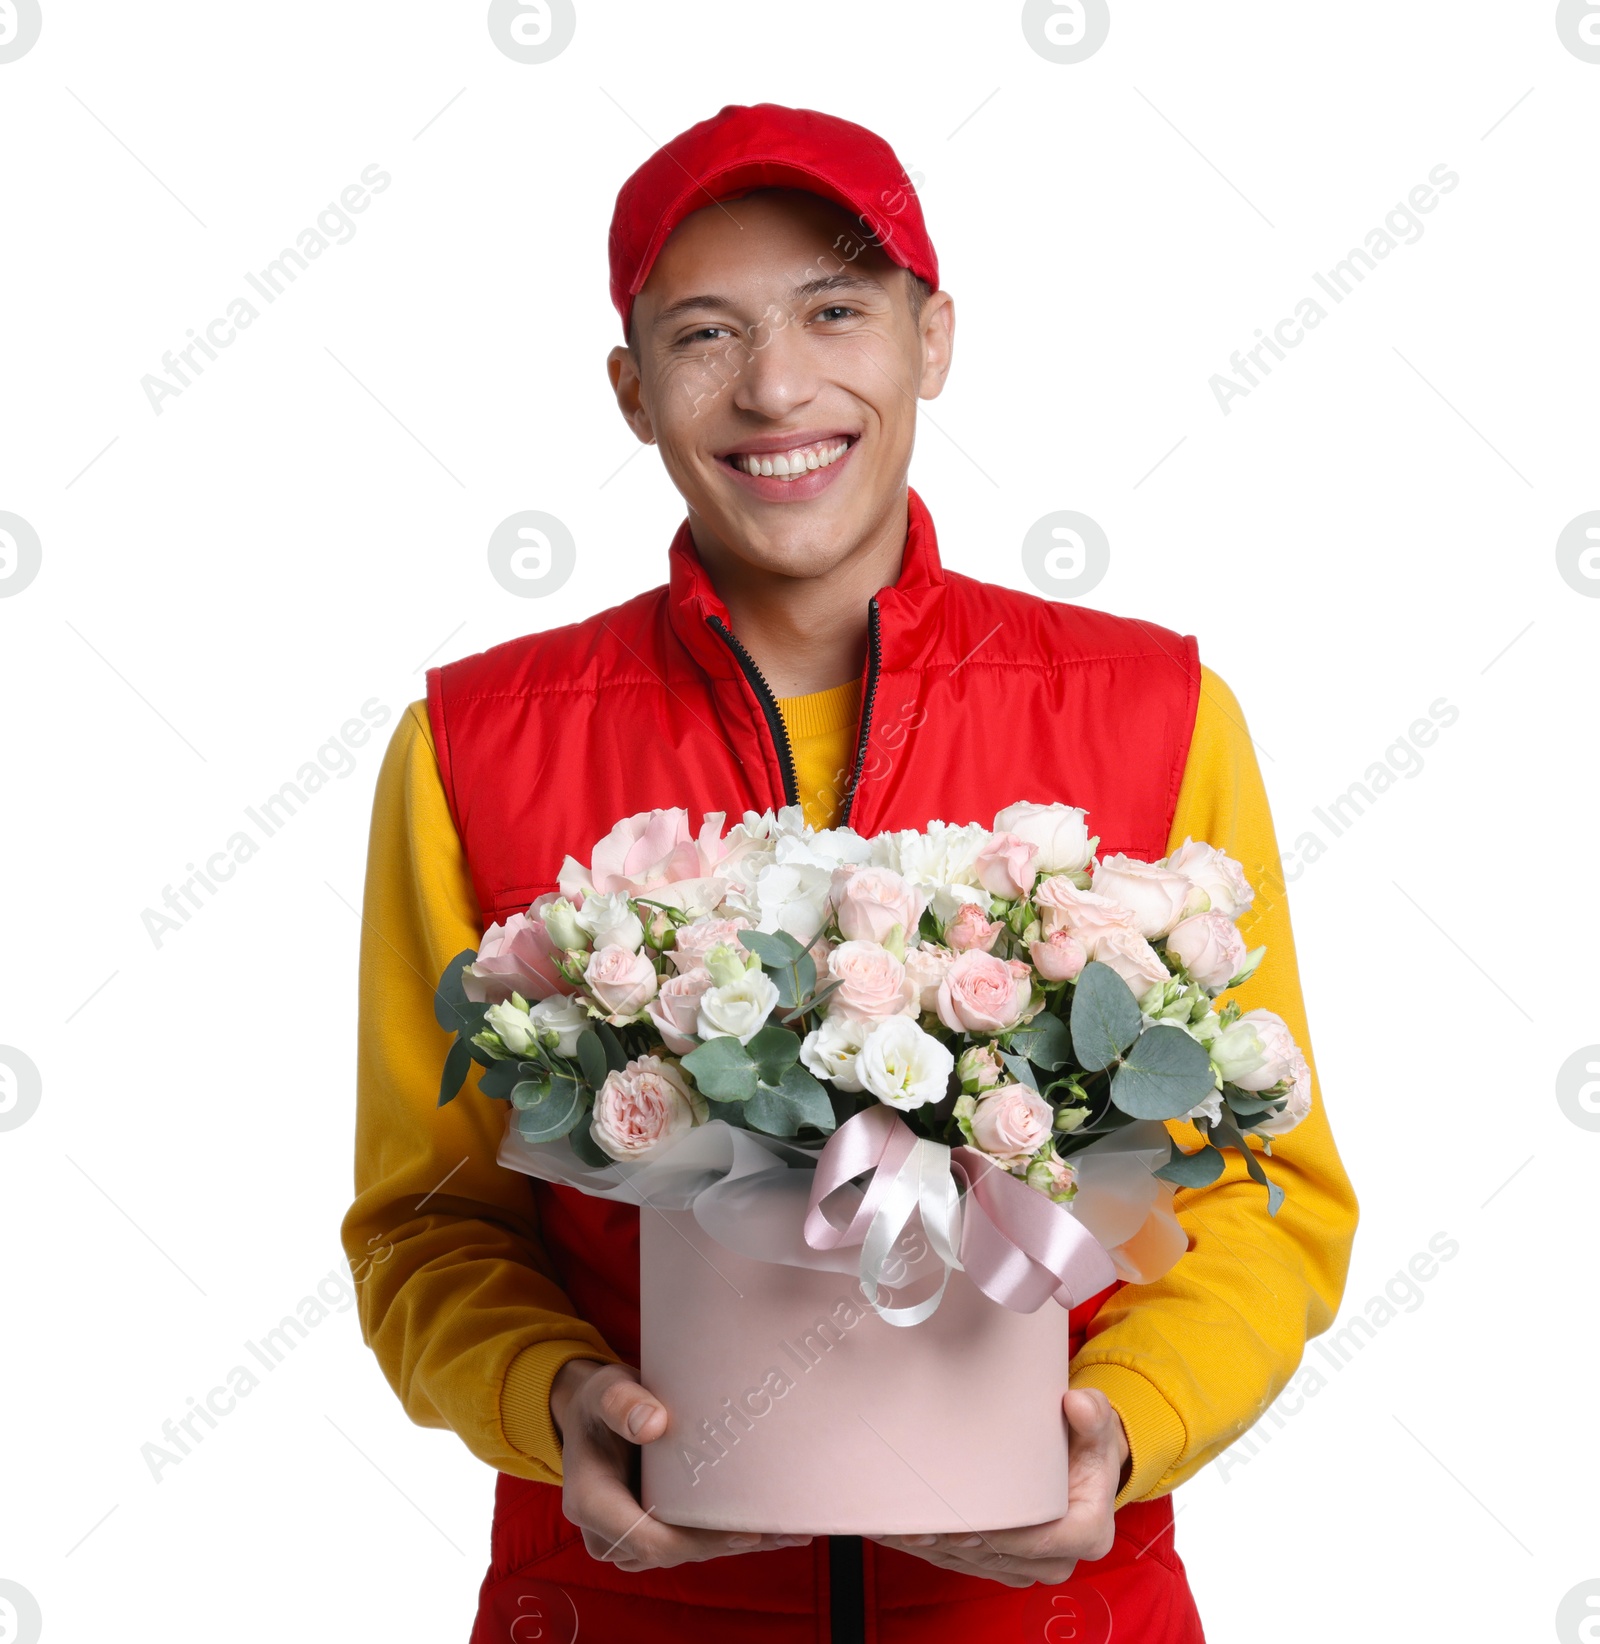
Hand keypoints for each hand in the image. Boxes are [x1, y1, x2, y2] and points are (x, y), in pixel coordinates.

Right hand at [550, 1359, 812, 1571]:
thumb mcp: (603, 1391)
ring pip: (688, 1552)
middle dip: (729, 1544)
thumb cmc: (599, 1403)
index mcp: (592, 1503)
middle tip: (784, 1527)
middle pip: (676, 1551)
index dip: (698, 1543)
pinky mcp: (653, 1533)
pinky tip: (773, 1531)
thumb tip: (653, 1424)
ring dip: (737, 1544)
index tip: (745, 1532)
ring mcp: (631, 1539)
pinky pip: (691, 1543)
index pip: (649, 1540)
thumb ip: (621, 1403)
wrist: (594, 1416)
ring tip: (790, 1529)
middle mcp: (609, 1534)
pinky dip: (730, 1537)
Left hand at [867, 1388, 1128, 1588]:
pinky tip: (908, 1536)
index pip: (1038, 1542)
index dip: (999, 1536)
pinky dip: (939, 1553)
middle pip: (1002, 1558)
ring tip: (900, 1530)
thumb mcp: (1096, 1424)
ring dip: (940, 1551)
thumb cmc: (1088, 1442)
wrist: (1087, 1462)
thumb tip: (1076, 1403)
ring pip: (981, 1566)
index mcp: (1088, 1532)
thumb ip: (1092, 1414)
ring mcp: (1034, 1566)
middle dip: (956, 1545)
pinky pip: (973, 1566)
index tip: (961, 1524)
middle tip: (913, 1525)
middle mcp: (1062, 1558)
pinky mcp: (1011, 1565)